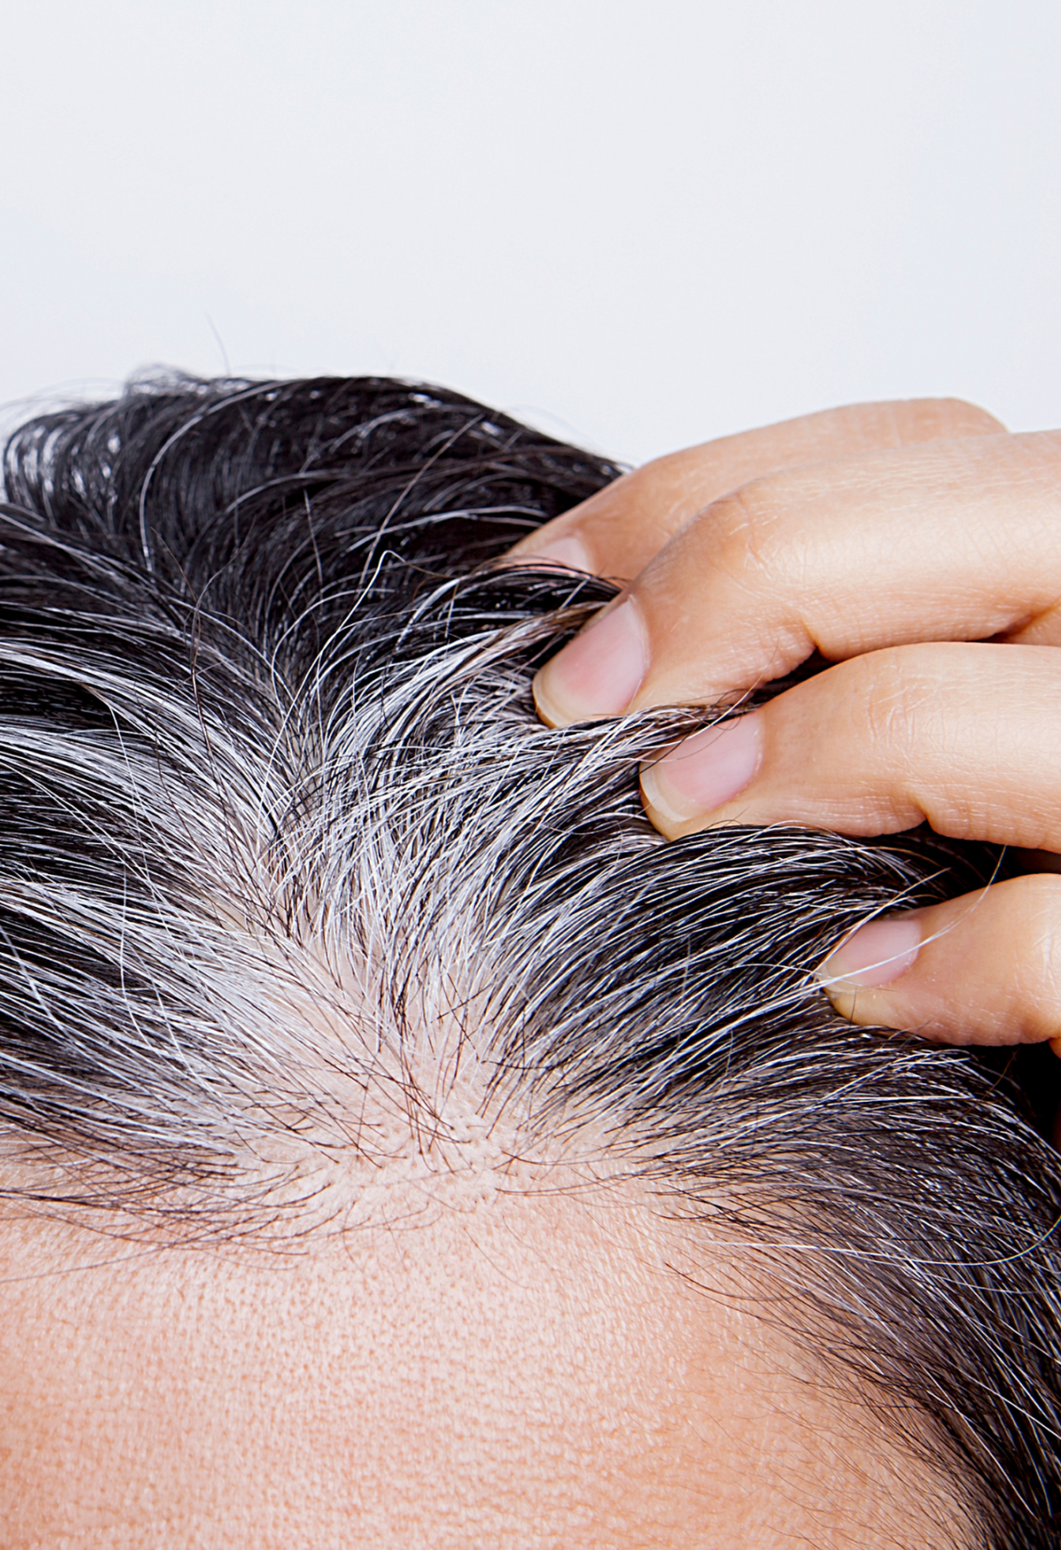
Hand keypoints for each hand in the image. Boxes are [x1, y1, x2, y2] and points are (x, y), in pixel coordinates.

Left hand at [507, 397, 1060, 1051]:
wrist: (1056, 1111)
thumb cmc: (988, 874)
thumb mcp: (931, 716)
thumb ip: (830, 638)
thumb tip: (594, 625)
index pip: (927, 439)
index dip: (706, 492)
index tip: (540, 585)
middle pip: (992, 514)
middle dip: (746, 575)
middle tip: (578, 694)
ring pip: (1026, 710)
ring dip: (822, 746)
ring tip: (681, 807)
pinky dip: (954, 956)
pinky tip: (850, 981)